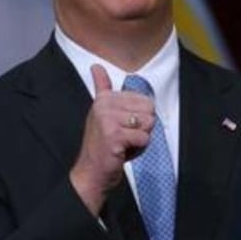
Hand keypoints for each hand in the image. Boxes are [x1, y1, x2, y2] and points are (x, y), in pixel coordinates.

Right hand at [70, 65, 154, 214]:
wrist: (91, 173)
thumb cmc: (102, 145)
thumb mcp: (102, 112)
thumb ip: (102, 88)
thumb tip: (96, 66)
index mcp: (104, 98)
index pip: (145, 101)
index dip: (139, 119)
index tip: (121, 127)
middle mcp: (104, 105)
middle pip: (149, 111)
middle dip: (142, 129)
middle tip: (123, 138)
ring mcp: (108, 120)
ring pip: (148, 125)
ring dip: (140, 140)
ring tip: (123, 145)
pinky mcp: (114, 135)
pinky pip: (144, 139)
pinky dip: (138, 150)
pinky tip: (122, 152)